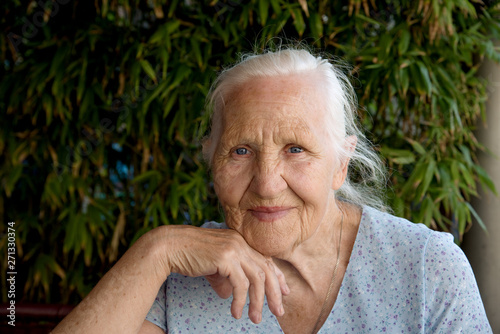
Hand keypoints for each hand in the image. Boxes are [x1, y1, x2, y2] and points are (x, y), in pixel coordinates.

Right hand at [163, 225, 289, 323]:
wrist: (170, 247)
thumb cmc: (189, 256)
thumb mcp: (213, 266)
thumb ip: (225, 277)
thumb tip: (230, 296)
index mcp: (240, 241)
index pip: (265, 260)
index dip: (277, 277)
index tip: (284, 293)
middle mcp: (240, 243)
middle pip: (266, 269)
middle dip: (275, 292)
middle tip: (279, 311)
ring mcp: (234, 248)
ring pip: (257, 278)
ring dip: (258, 302)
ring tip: (255, 318)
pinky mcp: (226, 258)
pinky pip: (241, 284)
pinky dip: (241, 301)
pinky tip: (235, 312)